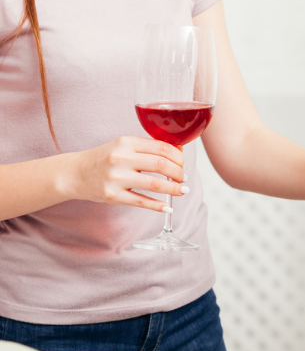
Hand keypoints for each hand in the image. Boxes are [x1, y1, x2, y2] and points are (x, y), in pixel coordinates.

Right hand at [61, 136, 186, 211]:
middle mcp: (121, 158)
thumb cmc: (104, 159)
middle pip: (161, 165)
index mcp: (126, 142)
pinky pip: (141, 201)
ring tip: (182, 191)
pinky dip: (158, 206)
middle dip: (178, 173)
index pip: (162, 147)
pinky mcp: (113, 196)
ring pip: (155, 184)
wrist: (73, 173)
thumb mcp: (123, 146)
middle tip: (184, 178)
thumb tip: (179, 152)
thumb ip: (148, 148)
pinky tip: (168, 207)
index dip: (178, 157)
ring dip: (174, 189)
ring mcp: (116, 178)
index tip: (182, 164)